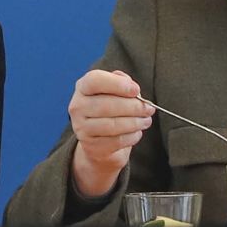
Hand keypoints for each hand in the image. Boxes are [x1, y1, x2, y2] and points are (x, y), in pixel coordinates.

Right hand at [68, 69, 153, 196]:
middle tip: (149, 108)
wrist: (99, 141)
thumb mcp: (115, 91)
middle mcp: (78, 107)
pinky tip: (137, 132)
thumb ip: (123, 82)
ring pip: (113, 125)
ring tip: (146, 120)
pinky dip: (132, 136)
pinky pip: (117, 141)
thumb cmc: (110, 109)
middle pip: (107, 105)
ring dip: (135, 122)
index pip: (94, 80)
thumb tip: (133, 88)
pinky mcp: (91, 146)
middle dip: (134, 107)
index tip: (136, 90)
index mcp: (83, 87)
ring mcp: (82, 128)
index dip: (117, 84)